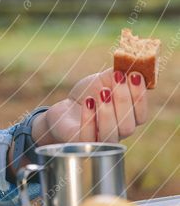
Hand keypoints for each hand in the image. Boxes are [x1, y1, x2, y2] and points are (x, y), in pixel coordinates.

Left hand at [32, 67, 148, 145]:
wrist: (64, 109)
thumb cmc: (88, 95)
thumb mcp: (104, 81)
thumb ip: (119, 75)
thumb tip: (132, 62)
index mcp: (127, 120)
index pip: (140, 115)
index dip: (140, 96)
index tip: (135, 75)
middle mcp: (117, 134)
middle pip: (128, 126)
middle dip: (124, 100)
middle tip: (117, 78)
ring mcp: (99, 142)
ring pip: (111, 135)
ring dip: (108, 112)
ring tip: (103, 91)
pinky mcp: (80, 143)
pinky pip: (88, 137)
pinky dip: (89, 119)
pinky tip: (88, 102)